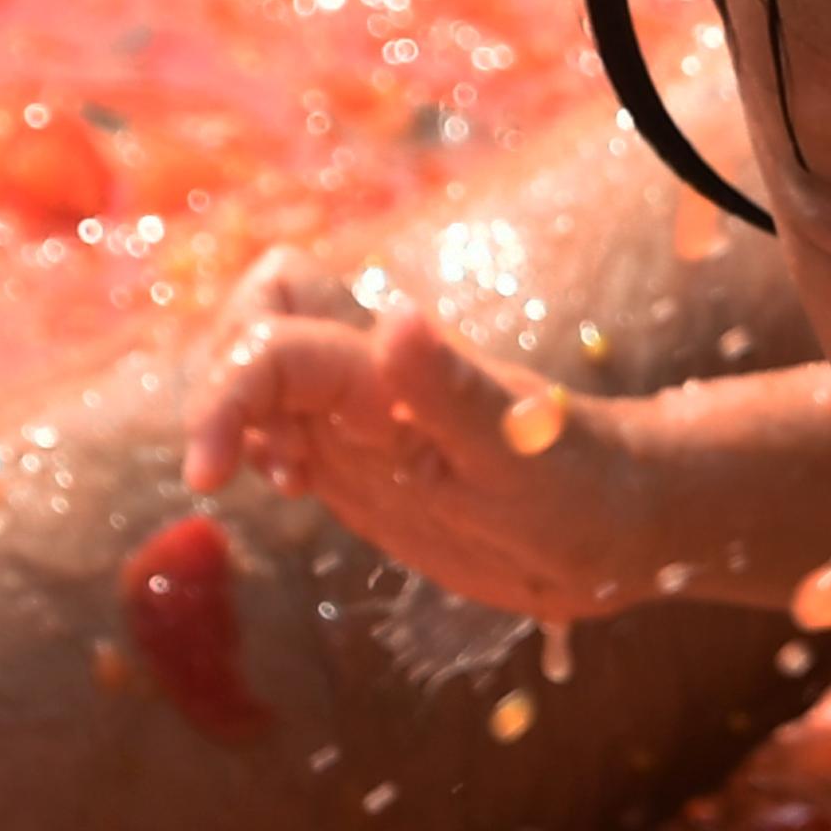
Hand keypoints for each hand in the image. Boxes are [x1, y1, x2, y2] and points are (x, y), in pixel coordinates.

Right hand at [181, 247, 657, 623]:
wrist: (619, 524)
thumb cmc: (580, 484)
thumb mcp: (516, 449)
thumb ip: (450, 388)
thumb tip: (396, 316)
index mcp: (393, 365)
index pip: (276, 341)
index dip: (225, 393)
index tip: (211, 477)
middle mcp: (369, 373)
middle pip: (264, 307)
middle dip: (224, 373)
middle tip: (261, 461)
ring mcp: (362, 411)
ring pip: (266, 355)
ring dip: (237, 408)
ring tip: (284, 475)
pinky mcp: (362, 454)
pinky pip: (286, 415)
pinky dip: (260, 440)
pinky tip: (294, 485)